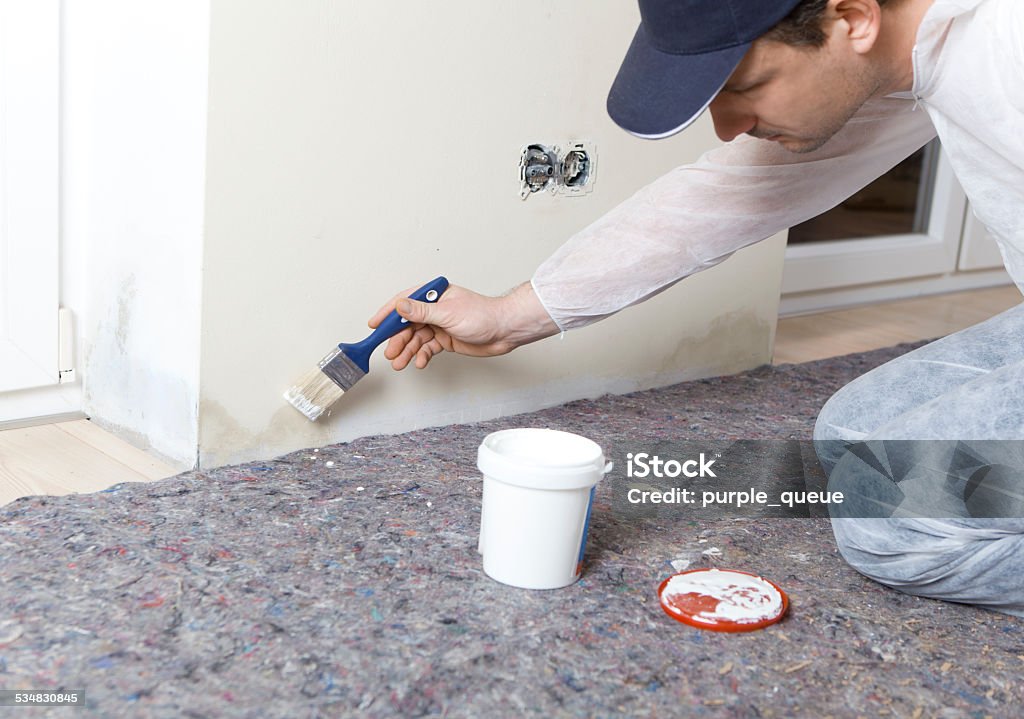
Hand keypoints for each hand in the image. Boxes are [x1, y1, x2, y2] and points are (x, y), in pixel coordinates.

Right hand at [368, 281, 558, 369]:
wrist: (504, 331)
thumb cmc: (483, 315)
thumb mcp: (448, 313)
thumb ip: (422, 311)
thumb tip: (400, 306)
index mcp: (434, 295)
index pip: (404, 302)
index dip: (387, 313)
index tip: (374, 325)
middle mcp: (435, 309)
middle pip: (408, 324)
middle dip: (397, 339)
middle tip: (389, 352)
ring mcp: (439, 325)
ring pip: (416, 338)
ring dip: (407, 350)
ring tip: (399, 362)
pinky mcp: (445, 339)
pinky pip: (427, 348)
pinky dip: (422, 356)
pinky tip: (419, 362)